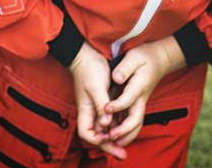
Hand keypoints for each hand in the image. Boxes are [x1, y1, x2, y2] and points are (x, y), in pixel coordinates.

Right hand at [70, 43, 121, 157]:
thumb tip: (106, 123)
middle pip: (97, 136)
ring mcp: (97, 108)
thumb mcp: (96, 87)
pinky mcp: (104, 103)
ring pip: (105, 130)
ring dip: (115, 139)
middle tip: (123, 155)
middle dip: (109, 147)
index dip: (97, 140)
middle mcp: (91, 112)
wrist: (87, 55)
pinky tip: (126, 130)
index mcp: (85, 110)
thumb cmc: (89, 69)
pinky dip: (117, 128)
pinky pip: (110, 120)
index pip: (86, 133)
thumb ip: (101, 105)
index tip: (109, 138)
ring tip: (126, 148)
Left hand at [105, 37, 185, 148]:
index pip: (129, 99)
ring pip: (136, 123)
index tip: (106, 109)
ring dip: (126, 134)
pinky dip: (127, 129)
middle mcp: (141, 98)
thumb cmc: (145, 56)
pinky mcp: (138, 103)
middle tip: (111, 137)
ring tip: (113, 142)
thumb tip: (116, 78)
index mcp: (139, 86)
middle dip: (124, 130)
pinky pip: (133, 120)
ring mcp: (141, 102)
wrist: (160, 59)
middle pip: (136, 119)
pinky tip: (115, 134)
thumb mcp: (134, 56)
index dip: (117, 105)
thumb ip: (125, 68)